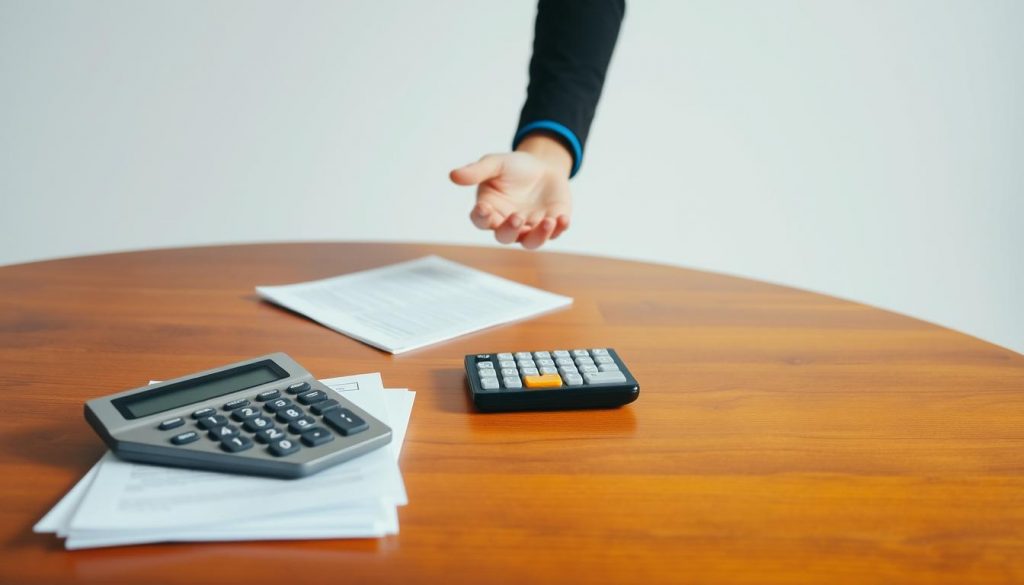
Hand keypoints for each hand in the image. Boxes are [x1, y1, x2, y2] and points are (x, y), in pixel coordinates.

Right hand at [449, 133, 572, 249]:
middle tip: (517, 217)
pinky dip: (560, 229)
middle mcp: (508, 224)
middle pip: (505, 237)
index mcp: (490, 210)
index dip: (481, 218)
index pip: (481, 221)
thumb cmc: (515, 167)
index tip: (483, 209)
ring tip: (548, 221)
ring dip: (539, 236)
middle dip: (510, 230)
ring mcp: (530, 228)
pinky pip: (555, 233)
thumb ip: (477, 170)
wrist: (543, 166)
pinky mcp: (551, 226)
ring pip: (531, 242)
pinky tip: (563, 218)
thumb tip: (453, 175)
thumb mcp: (496, 163)